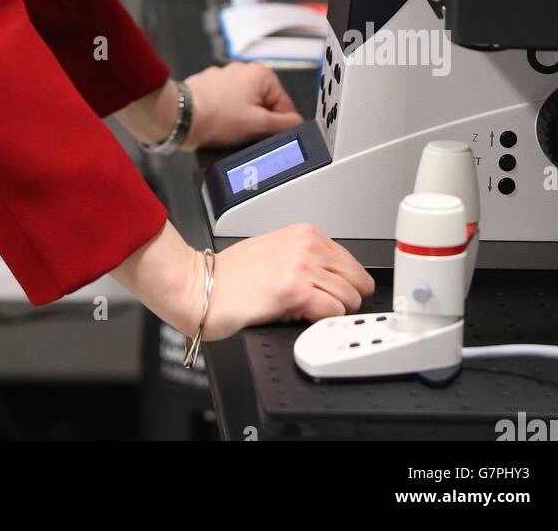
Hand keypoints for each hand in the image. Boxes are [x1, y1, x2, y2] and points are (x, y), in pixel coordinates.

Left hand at [181, 59, 302, 151]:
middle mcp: (243, 69)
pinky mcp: (210, 87)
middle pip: (264, 106)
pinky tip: (217, 124)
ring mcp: (224, 77)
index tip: (266, 135)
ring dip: (240, 120)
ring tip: (228, 129)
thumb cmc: (214, 118)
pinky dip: (224, 115)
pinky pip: (226, 105)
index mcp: (262, 74)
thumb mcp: (259, 126)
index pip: (285, 106)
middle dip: (257, 122)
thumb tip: (297, 124)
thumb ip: (286, 125)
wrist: (180, 118)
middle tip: (245, 133)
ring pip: (245, 106)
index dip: (278, 126)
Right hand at [192, 225, 375, 337]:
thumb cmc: (229, 275)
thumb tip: (333, 280)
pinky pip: (332, 313)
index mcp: (305, 233)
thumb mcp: (276, 252)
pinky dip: (322, 323)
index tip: (338, 298)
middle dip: (346, 301)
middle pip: (358, 281)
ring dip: (332, 314)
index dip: (348, 287)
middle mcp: (306, 245)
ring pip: (350, 299)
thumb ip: (307, 259)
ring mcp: (301, 266)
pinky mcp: (293, 290)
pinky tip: (300, 320)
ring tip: (305, 314)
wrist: (199, 286)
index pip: (353, 264)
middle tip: (323, 310)